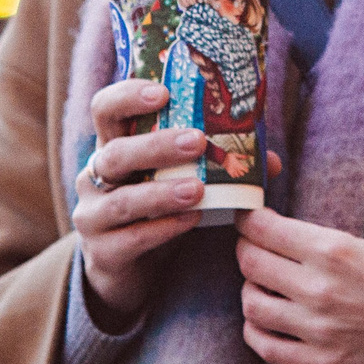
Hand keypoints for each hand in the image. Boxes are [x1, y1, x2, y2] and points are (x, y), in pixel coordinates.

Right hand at [72, 76, 205, 321]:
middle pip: (114, 154)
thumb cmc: (156, 211)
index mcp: (113, 147)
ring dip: (161, 193)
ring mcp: (93, 216)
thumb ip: (218, 167)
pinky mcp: (102, 252)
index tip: (162, 92)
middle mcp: (94, 177)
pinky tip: (190, 220)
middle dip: (155, 146)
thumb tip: (270, 161)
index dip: (127, 96)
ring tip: (198, 189)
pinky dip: (163, 229)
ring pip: (122, 200)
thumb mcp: (179, 181)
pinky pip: (131, 238)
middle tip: (196, 141)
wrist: (129, 271)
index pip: (106, 110)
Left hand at [235, 208, 363, 363]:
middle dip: (245, 250)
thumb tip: (270, 231)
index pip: (264, 229)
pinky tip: (264, 320)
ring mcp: (317, 329)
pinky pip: (265, 346)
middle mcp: (319, 288)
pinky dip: (255, 330)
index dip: (247, 221)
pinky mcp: (319, 362)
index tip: (246, 220)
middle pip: (251, 263)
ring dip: (250, 290)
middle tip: (251, 248)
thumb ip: (314, 240)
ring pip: (252, 304)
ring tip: (262, 286)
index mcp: (333, 251)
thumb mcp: (360, 246)